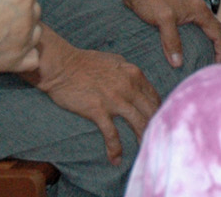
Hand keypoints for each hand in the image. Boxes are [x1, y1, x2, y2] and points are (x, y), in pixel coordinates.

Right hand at [0, 0, 41, 72]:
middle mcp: (29, 17)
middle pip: (33, 8)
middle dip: (20, 6)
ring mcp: (25, 41)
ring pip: (35, 31)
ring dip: (25, 29)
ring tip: (3, 30)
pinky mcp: (17, 61)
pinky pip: (33, 57)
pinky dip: (27, 53)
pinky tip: (15, 49)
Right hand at [34, 39, 159, 165]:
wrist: (62, 65)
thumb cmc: (86, 62)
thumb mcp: (115, 61)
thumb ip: (128, 73)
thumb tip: (136, 83)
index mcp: (134, 74)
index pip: (154, 96)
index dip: (158, 110)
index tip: (159, 121)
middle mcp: (129, 87)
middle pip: (151, 110)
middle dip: (157, 125)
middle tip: (158, 138)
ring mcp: (115, 100)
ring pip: (138, 122)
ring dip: (143, 138)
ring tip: (145, 150)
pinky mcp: (98, 111)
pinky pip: (112, 134)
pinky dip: (115, 149)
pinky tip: (116, 159)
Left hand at [121, 0, 220, 67]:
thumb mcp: (163, 20)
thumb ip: (172, 41)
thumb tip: (178, 62)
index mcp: (199, 10)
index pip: (219, 33)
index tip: (218, 64)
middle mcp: (197, 10)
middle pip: (215, 31)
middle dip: (217, 48)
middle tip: (212, 63)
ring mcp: (188, 11)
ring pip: (204, 30)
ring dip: (206, 44)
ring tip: (201, 59)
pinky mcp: (178, 14)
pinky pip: (193, 29)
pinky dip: (195, 40)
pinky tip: (185, 49)